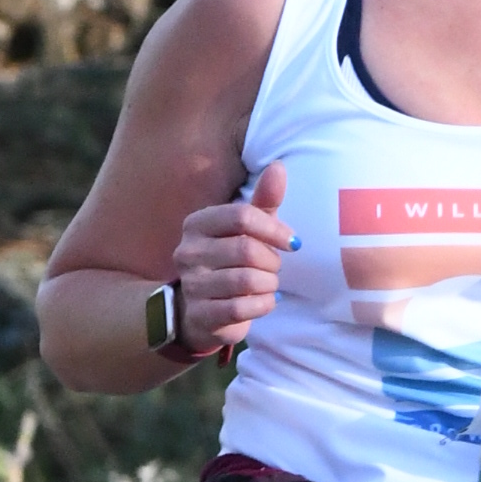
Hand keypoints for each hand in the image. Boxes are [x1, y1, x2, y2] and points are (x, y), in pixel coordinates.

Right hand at [168, 160, 293, 347]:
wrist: (201, 310)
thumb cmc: (230, 261)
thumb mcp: (247, 229)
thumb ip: (263, 200)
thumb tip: (278, 166)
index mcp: (197, 223)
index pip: (242, 216)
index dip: (274, 229)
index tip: (292, 242)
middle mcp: (188, 251)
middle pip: (246, 249)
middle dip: (271, 260)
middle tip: (275, 267)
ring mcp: (191, 285)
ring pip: (247, 279)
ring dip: (269, 283)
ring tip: (268, 284)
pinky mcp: (200, 314)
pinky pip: (242, 308)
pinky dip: (263, 304)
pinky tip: (264, 301)